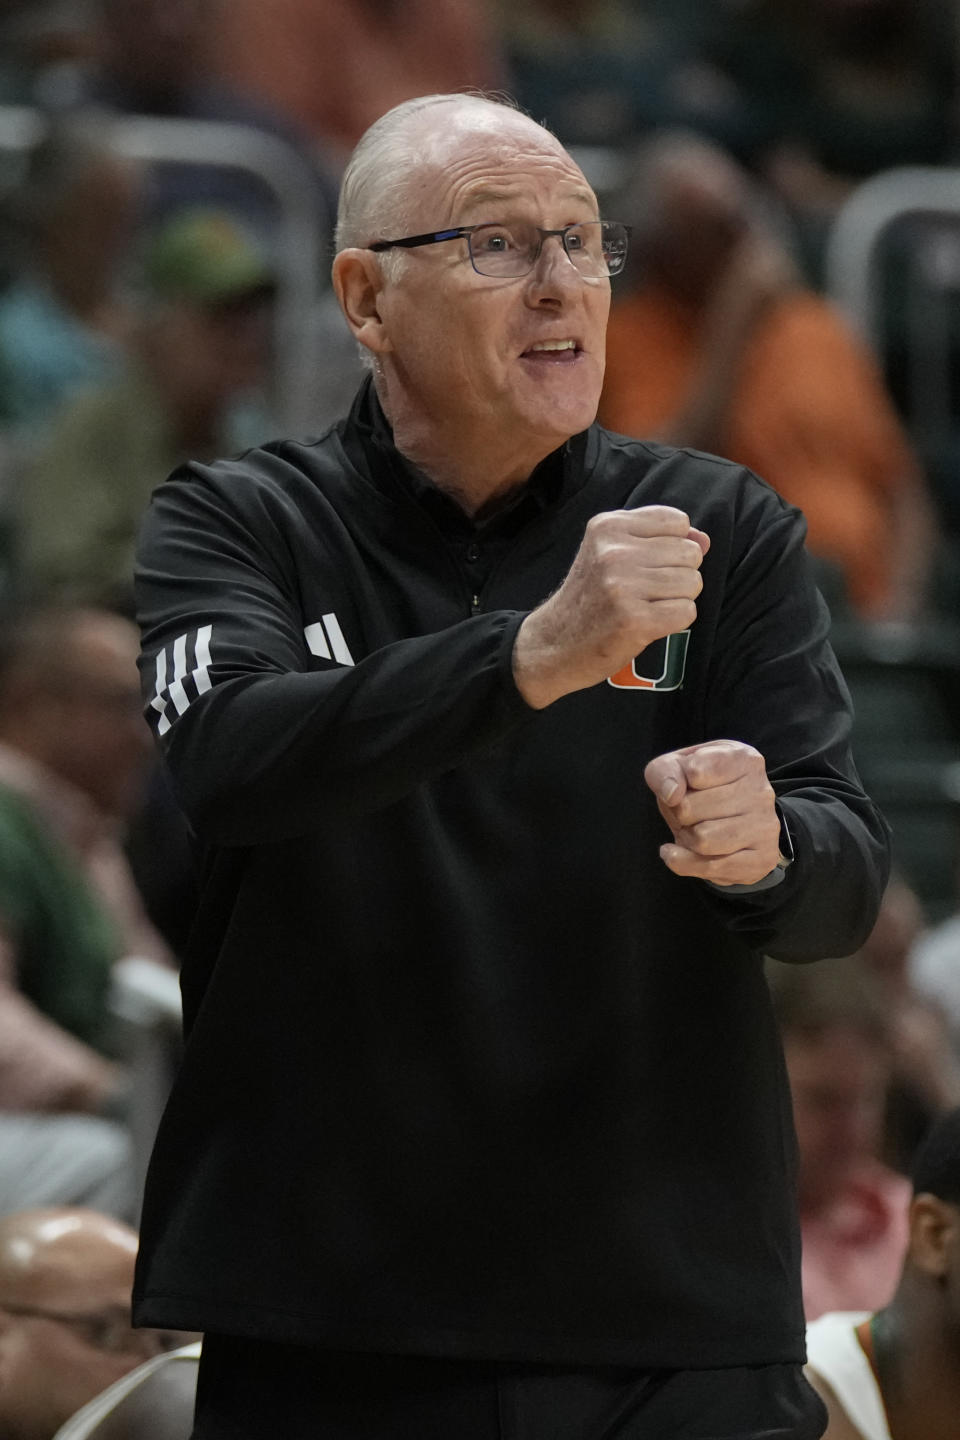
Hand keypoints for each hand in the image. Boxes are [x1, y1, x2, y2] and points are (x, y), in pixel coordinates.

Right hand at [513, 506, 709, 707]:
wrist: (554, 643)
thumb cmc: (590, 598)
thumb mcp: (612, 554)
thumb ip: (659, 539)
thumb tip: (703, 539)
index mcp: (608, 526)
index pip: (678, 522)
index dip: (672, 546)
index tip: (644, 565)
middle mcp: (614, 551)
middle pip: (690, 553)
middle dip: (677, 574)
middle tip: (643, 592)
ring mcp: (623, 586)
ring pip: (693, 583)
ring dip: (676, 600)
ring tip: (645, 607)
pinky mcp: (634, 620)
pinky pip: (687, 612)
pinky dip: (674, 621)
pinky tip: (647, 624)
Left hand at [644, 739, 780, 885]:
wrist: (733, 820)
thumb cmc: (701, 789)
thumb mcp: (677, 768)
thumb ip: (665, 771)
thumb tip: (673, 794)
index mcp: (743, 758)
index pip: (694, 772)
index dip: (678, 783)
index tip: (686, 786)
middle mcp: (761, 790)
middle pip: (689, 809)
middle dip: (678, 814)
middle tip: (689, 813)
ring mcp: (765, 826)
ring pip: (702, 840)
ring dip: (686, 838)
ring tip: (694, 831)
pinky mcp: (762, 858)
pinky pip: (711, 868)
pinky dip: (685, 863)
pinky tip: (681, 853)